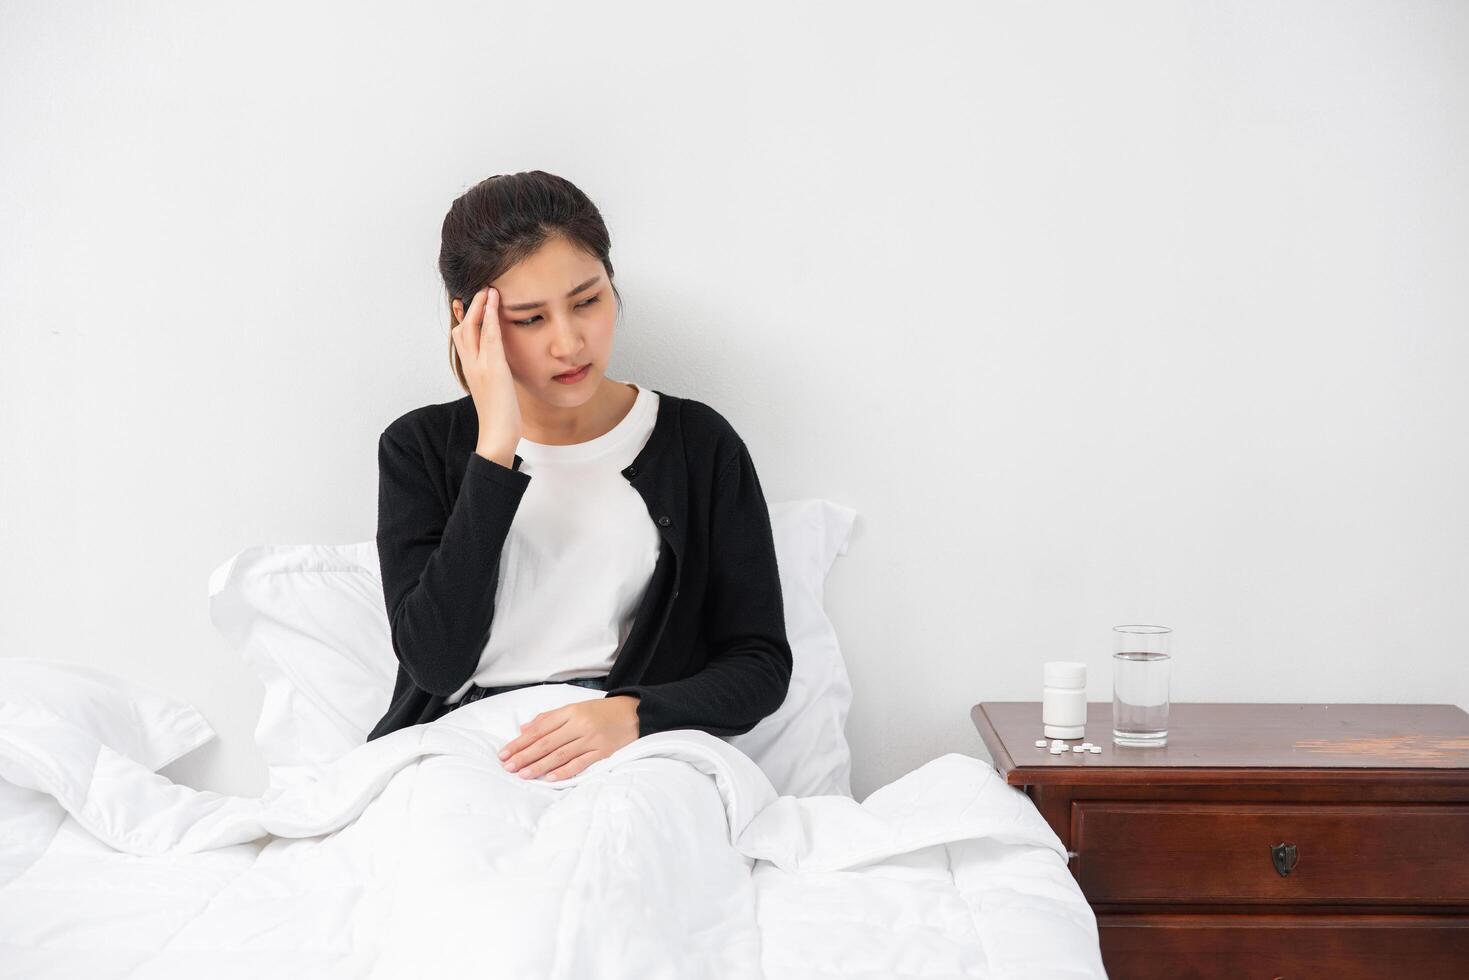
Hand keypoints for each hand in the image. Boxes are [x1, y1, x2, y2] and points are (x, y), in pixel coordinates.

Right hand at [451, 286, 521, 456]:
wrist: (496, 434)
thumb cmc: (499, 416)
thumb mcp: (493, 390)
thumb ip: (492, 375)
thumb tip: (497, 368)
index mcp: (471, 370)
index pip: (462, 338)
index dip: (463, 319)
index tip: (464, 303)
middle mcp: (471, 365)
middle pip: (464, 328)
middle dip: (471, 307)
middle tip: (480, 289)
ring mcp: (480, 365)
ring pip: (474, 328)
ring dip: (482, 306)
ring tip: (489, 289)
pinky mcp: (493, 368)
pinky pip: (490, 337)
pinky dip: (491, 318)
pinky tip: (494, 304)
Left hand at [498, 695, 641, 781]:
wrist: (634, 714)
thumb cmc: (601, 712)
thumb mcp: (575, 708)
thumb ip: (549, 718)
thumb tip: (523, 730)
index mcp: (571, 711)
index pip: (540, 729)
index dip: (520, 742)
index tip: (504, 753)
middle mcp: (580, 724)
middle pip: (547, 742)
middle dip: (525, 756)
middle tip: (508, 766)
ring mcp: (592, 739)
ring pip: (560, 754)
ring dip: (539, 766)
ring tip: (523, 774)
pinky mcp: (603, 752)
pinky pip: (580, 763)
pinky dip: (564, 771)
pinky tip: (549, 778)